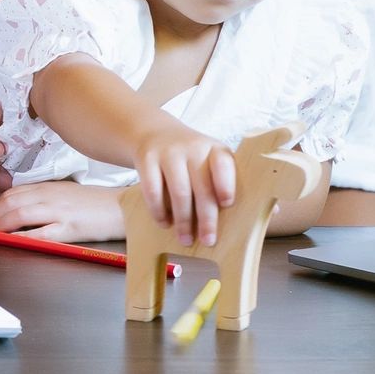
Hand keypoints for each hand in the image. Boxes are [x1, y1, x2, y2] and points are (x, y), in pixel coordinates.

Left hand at [0, 180, 126, 242]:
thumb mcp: (66, 194)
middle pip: (10, 201)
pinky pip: (38, 233)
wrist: (125, 209)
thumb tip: (19, 210)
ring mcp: (59, 211)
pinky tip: (8, 242)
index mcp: (50, 187)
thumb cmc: (97, 204)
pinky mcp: (70, 228)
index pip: (13, 191)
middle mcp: (51, 195)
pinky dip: (19, 237)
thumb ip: (44, 199)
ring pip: (19, 213)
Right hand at [134, 126, 235, 246]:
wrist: (156, 132)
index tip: (227, 204)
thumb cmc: (191, 157)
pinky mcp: (147, 159)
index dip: (225, 184)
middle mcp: (193, 148)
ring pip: (179, 192)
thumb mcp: (209, 158)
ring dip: (183, 220)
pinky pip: (153, 191)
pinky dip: (159, 211)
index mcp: (215, 149)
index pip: (223, 164)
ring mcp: (169, 152)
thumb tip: (224, 223)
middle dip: (206, 218)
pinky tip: (164, 223)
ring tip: (185, 239)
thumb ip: (218, 181)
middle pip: (202, 187)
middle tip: (208, 240)